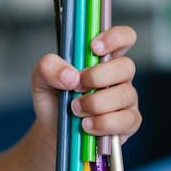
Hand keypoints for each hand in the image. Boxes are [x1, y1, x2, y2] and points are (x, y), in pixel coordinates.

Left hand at [31, 26, 140, 144]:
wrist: (53, 133)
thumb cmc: (54, 100)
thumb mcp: (41, 79)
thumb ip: (49, 67)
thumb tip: (71, 75)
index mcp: (103, 57)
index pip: (124, 37)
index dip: (114, 38)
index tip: (93, 48)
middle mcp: (119, 76)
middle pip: (126, 66)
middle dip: (98, 76)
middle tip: (76, 87)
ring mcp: (127, 99)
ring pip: (125, 94)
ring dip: (95, 103)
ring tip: (75, 110)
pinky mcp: (128, 122)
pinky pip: (126, 120)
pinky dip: (103, 123)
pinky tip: (87, 125)